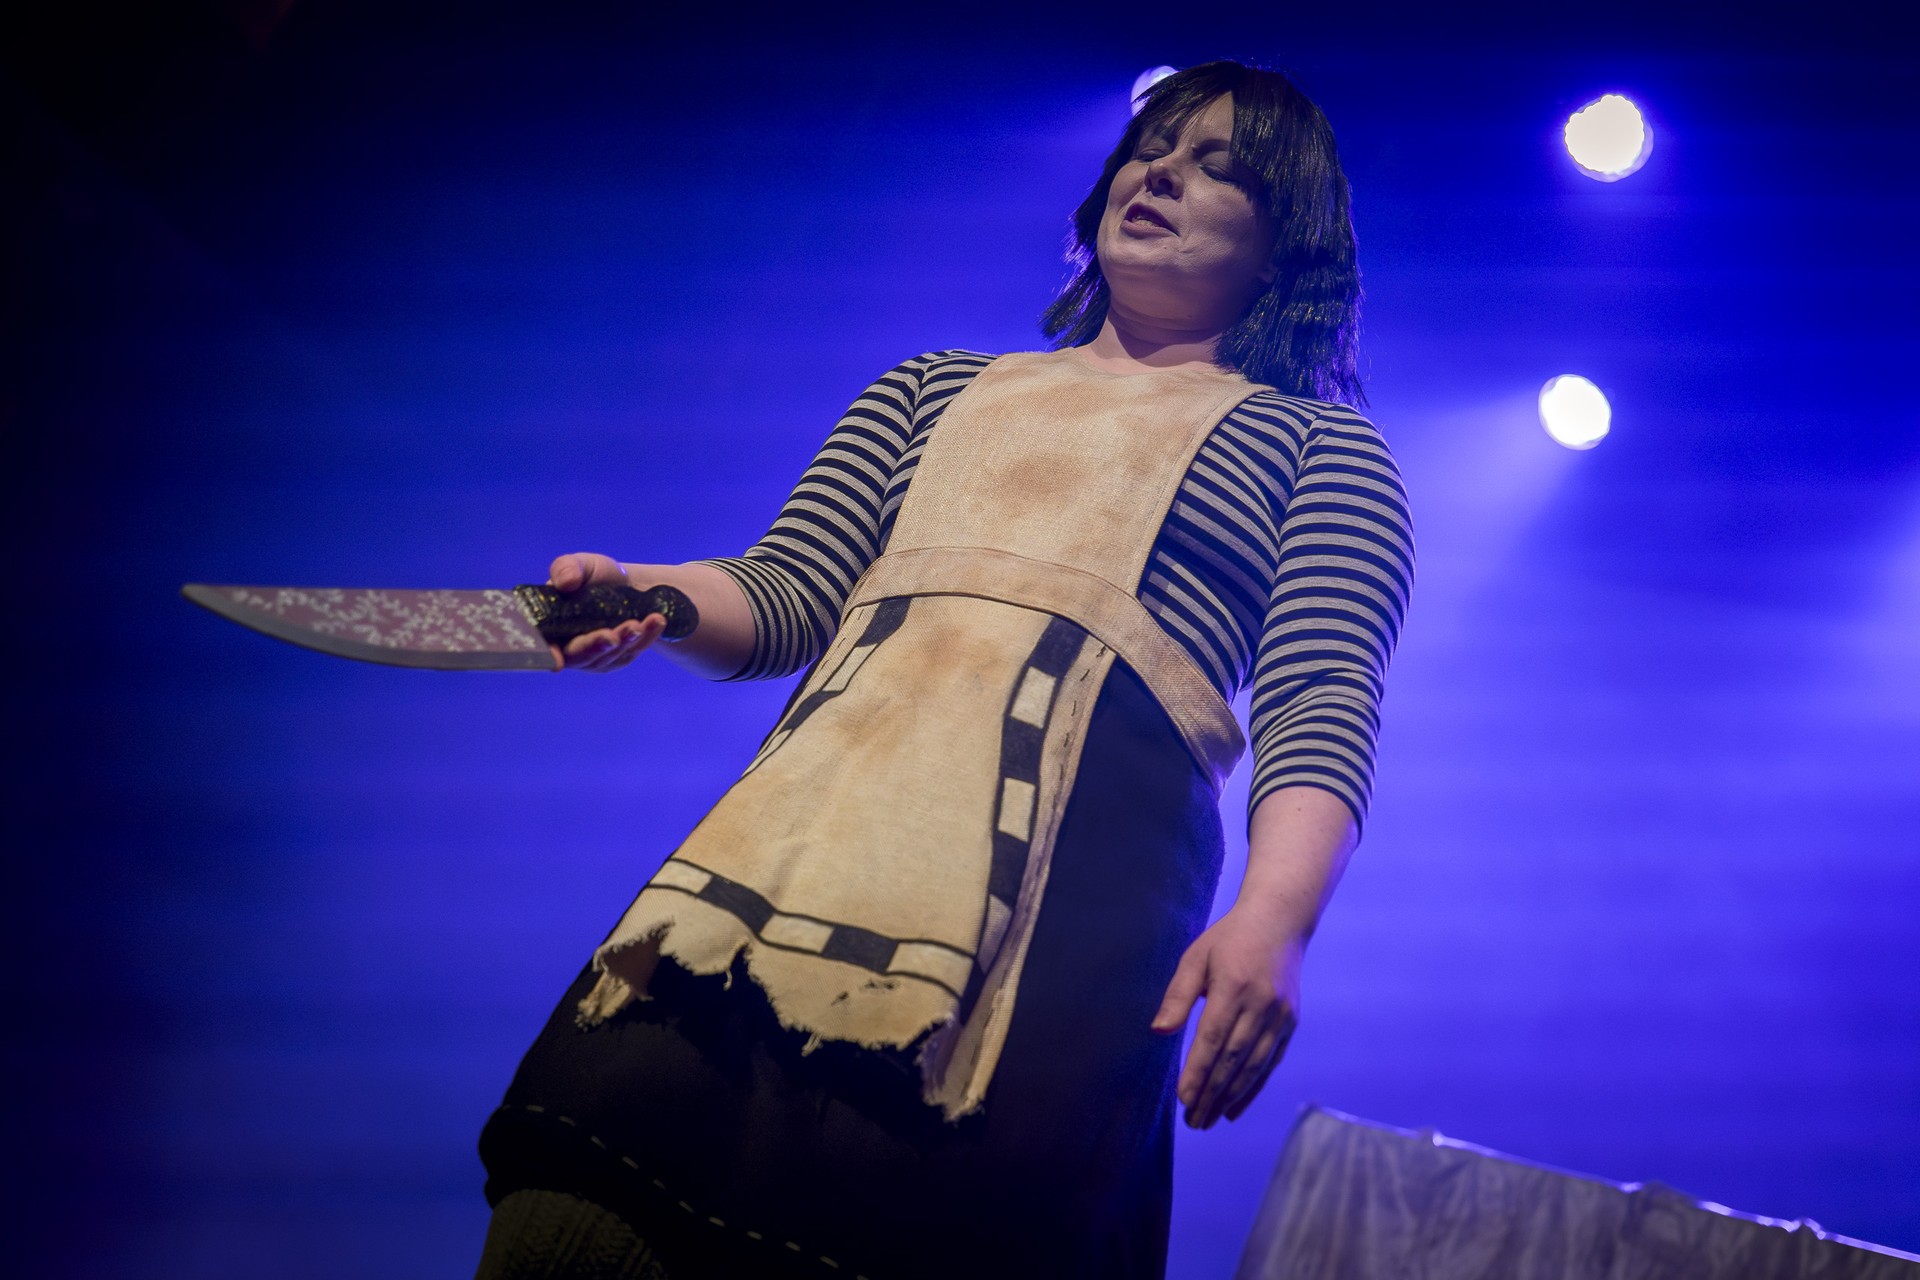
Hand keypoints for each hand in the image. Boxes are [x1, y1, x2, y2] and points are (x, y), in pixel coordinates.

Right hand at [547, 552, 666, 671]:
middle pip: (577, 657)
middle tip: (613, 637)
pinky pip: (630, 653)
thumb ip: (567, 568)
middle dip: (596, 647)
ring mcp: (592, 656)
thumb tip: (565, 582)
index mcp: (548, 625)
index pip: (541, 645)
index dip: (546, 655)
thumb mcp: (582, 564)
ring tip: (641, 623)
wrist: (625, 584)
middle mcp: (566, 646)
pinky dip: (644, 638)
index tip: (558, 660)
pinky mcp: (616, 658)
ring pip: (607, 658)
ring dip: (625, 642)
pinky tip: (656, 622)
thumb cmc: (595, 575)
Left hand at [1152, 905, 1304, 1128]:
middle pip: (1234, 1059)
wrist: (1278, 922)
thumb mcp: (1196, 958)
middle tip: (1193, 1120)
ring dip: (1232, 1096)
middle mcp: (1261, 1004)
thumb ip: (1178, 996)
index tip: (1183, 1098)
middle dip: (1212, 1092)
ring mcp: (1280, 1015)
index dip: (1198, 1071)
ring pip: (1254, 1065)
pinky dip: (1254, 1086)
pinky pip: (1271, 1062)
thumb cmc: (1228, 939)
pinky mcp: (1290, 1022)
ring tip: (1210, 1119)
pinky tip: (1235, 1105)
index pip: (1213, 1038)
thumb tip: (1159, 1032)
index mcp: (1234, 986)